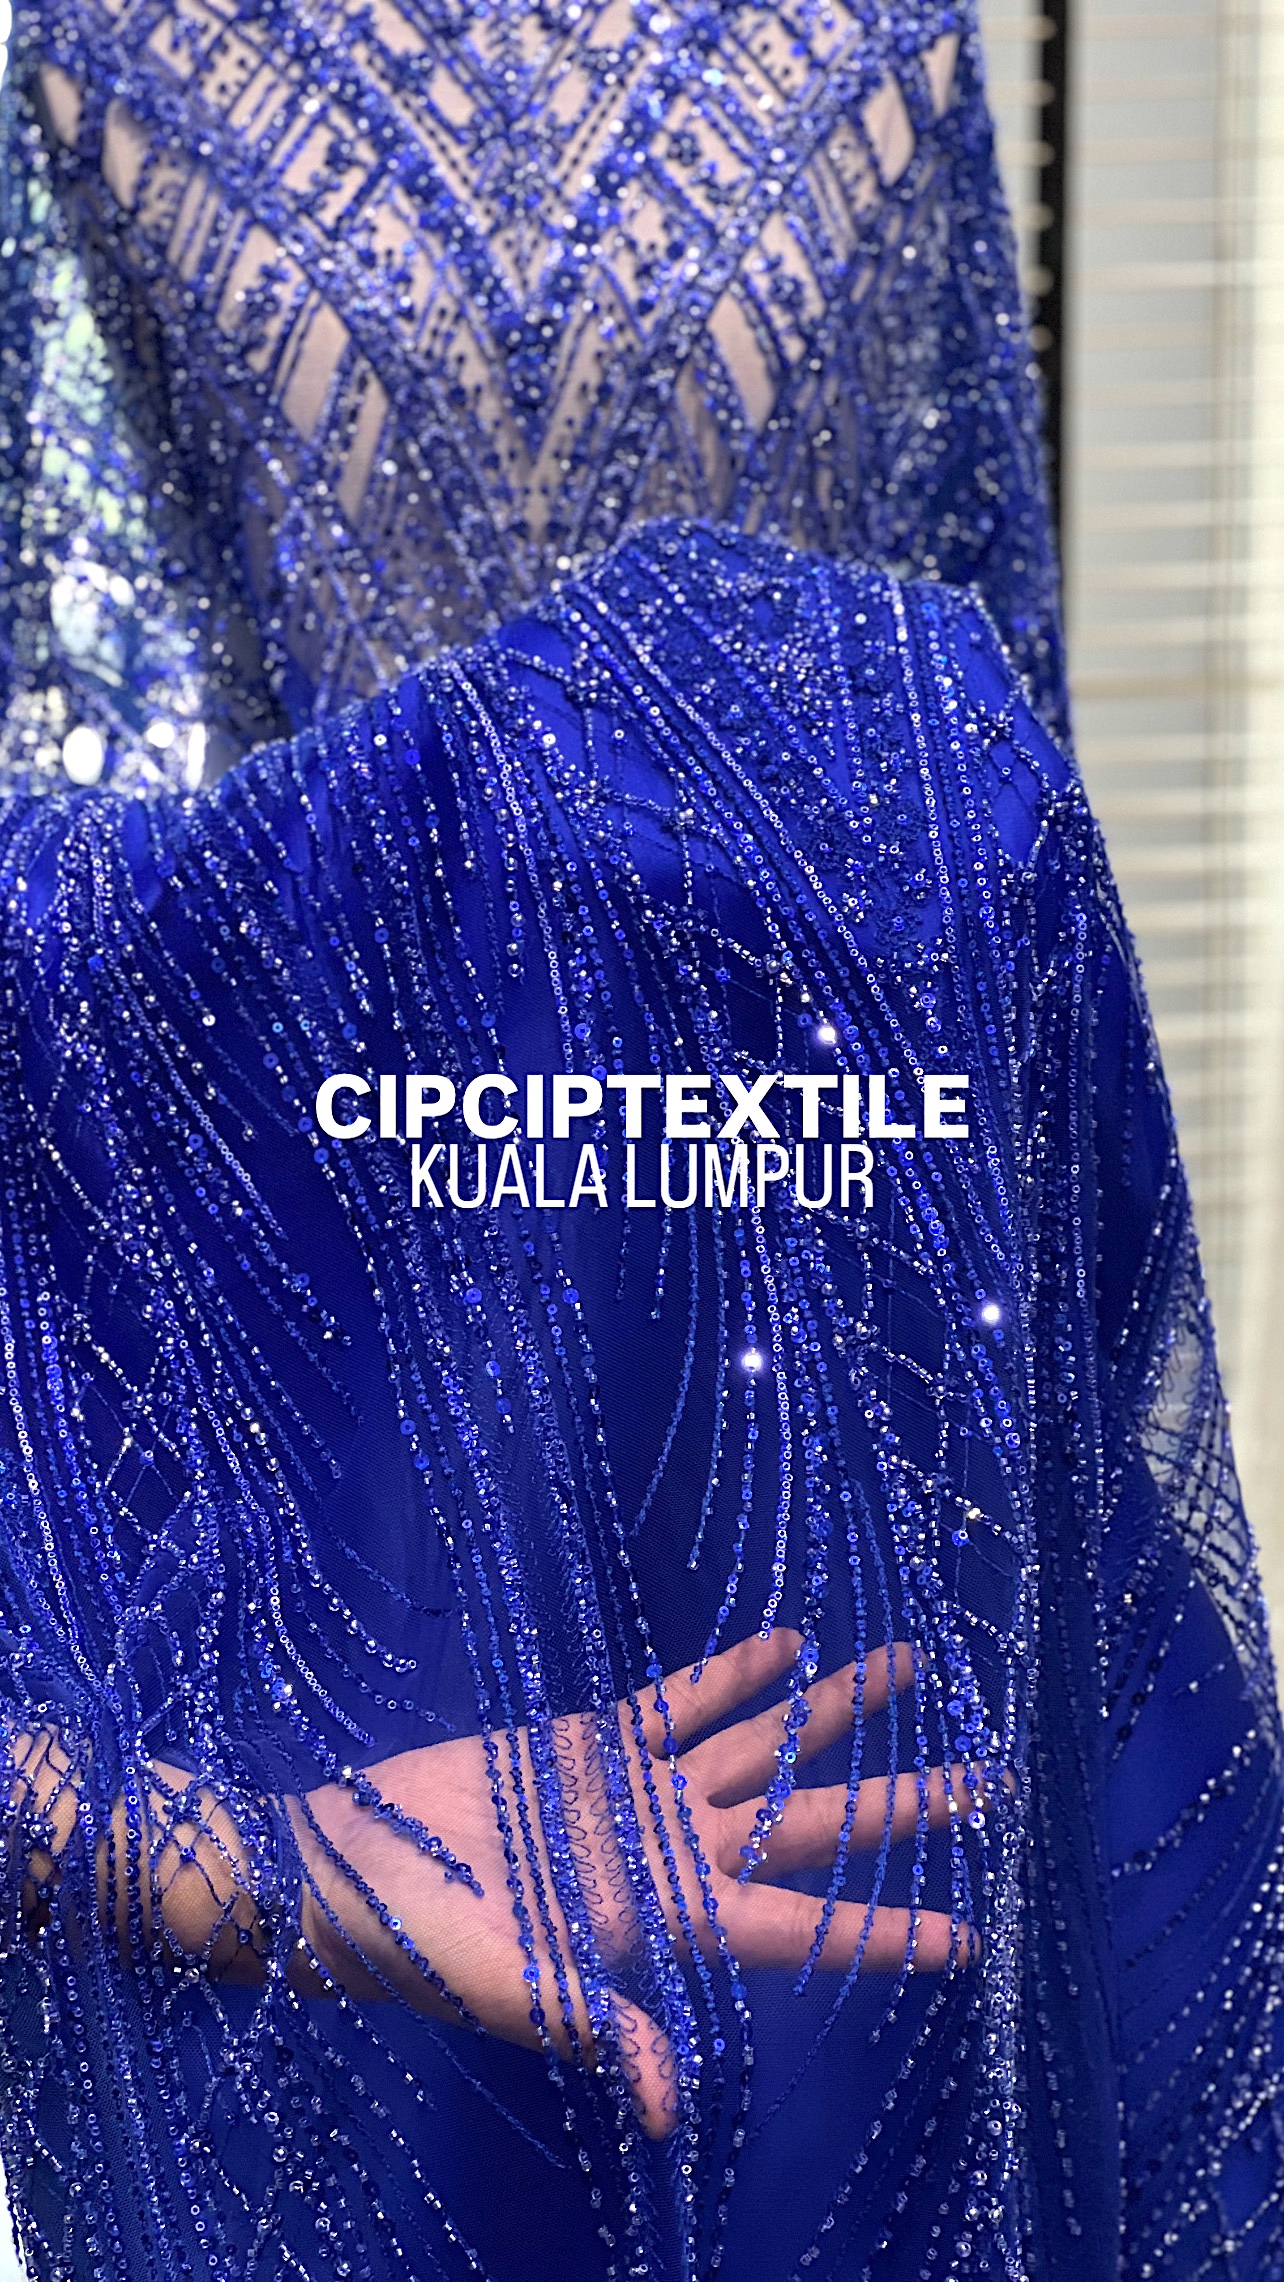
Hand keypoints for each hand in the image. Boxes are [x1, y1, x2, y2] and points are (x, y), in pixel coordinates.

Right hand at [291, 1629, 989, 2138]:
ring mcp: (642, 1792)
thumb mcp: (515, 1996)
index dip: (880, 1932)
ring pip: (763, 1744)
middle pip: (811, 1821)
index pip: (800, 1927)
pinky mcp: (595, 1740)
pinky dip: (735, 1672)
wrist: (345, 1867)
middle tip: (984, 1778)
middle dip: (895, 1802)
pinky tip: (789, 1641)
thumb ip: (601, 2026)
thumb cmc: (427, 1946)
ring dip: (833, 1708)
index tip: (967, 1936)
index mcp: (671, 1927)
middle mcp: (677, 1854)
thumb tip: (667, 2102)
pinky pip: (683, 1700)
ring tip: (907, 1664)